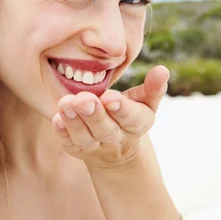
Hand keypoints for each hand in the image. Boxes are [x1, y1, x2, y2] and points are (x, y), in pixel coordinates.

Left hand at [51, 65, 169, 170]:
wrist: (116, 149)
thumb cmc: (129, 113)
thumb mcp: (144, 102)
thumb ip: (152, 87)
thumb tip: (163, 70)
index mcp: (137, 124)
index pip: (131, 119)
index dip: (121, 109)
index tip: (109, 97)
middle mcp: (117, 138)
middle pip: (105, 129)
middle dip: (94, 115)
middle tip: (82, 99)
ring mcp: (95, 146)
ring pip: (85, 138)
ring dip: (74, 122)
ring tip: (65, 104)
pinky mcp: (77, 149)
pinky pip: (69, 143)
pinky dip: (62, 132)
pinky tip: (56, 119)